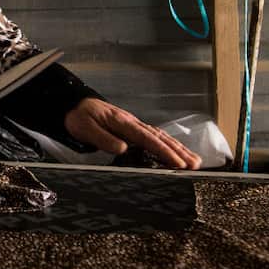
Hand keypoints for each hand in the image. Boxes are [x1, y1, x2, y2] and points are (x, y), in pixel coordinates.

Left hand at [63, 98, 202, 169]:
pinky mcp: (132, 128)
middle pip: (160, 137)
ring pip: (160, 136)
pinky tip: (176, 151)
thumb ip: (103, 138)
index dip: (164, 151)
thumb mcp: (85, 128)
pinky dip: (167, 143)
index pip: (148, 138)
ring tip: (194, 160)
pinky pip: (154, 136)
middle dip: (179, 151)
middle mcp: (132, 122)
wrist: (73, 104)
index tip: (178, 162)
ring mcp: (133, 124)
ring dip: (178, 148)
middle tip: (195, 164)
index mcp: (123, 122)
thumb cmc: (79, 116)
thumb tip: (122, 148)